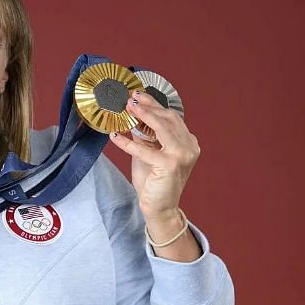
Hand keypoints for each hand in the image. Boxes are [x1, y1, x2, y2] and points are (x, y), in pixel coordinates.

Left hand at [107, 91, 198, 221]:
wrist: (160, 208)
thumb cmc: (155, 182)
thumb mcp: (148, 152)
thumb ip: (144, 136)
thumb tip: (131, 116)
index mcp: (188, 143)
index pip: (172, 118)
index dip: (155, 105)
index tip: (138, 96)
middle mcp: (190, 147)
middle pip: (168, 119)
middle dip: (149, 106)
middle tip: (130, 98)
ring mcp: (183, 155)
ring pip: (162, 127)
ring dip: (143, 115)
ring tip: (127, 107)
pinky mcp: (171, 164)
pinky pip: (145, 149)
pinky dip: (128, 142)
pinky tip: (115, 136)